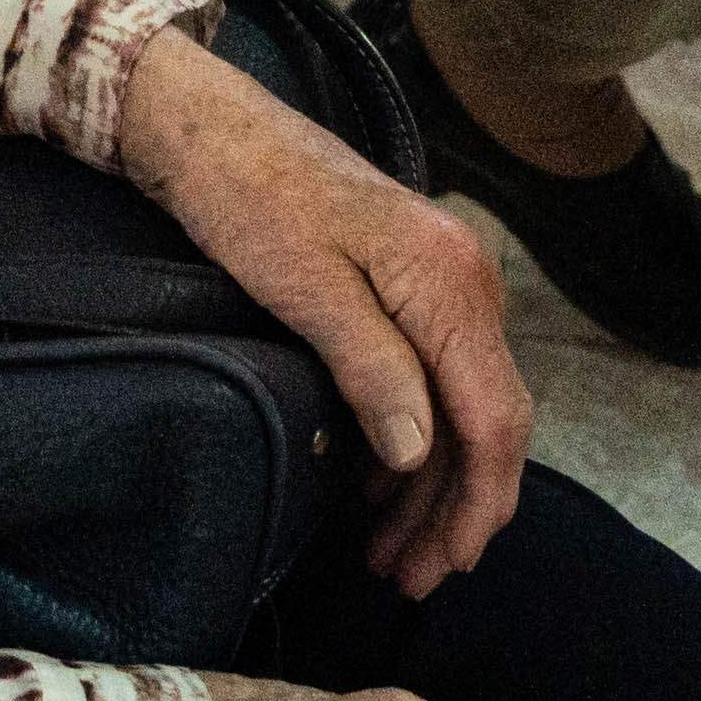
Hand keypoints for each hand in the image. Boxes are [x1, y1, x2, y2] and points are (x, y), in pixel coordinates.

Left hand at [130, 34, 540, 607]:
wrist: (207, 123)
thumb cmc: (245, 196)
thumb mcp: (302, 286)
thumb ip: (372, 367)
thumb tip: (420, 452)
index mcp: (450, 283)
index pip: (494, 419)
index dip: (475, 505)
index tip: (442, 566)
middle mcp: (467, 282)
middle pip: (487, 423)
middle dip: (453, 510)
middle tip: (406, 577)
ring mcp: (444, 282)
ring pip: (459, 408)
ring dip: (430, 485)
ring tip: (388, 552)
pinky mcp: (412, 284)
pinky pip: (434, 379)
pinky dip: (412, 441)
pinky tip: (379, 487)